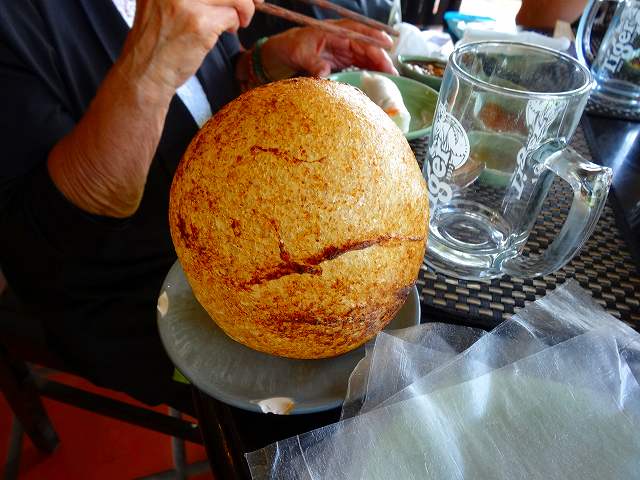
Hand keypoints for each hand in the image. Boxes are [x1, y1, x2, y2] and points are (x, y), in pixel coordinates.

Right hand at [118, 0, 261, 99]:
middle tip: (254, 3)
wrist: (145, 70)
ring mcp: (186, 1)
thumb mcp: (167, 1)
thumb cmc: (160, 39)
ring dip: (243, 9)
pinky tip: (225, 32)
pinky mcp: (199, 23)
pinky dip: (233, 25)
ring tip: (236, 22)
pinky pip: (232, 16)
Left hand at [261, 19, 396, 78]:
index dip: (375, 41)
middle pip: (369, 46)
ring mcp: (346, 50)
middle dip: (382, 59)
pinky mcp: (345, 62)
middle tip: (392, 75)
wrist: (283, 53)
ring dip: (380, 68)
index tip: (387, 48)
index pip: (361, 34)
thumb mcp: (300, 54)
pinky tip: (379, 84)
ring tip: (391, 82)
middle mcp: (345, 39)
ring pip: (369, 57)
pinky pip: (363, 66)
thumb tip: (324, 75)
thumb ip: (314, 63)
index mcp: (336, 30)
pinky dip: (371, 74)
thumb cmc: (291, 47)